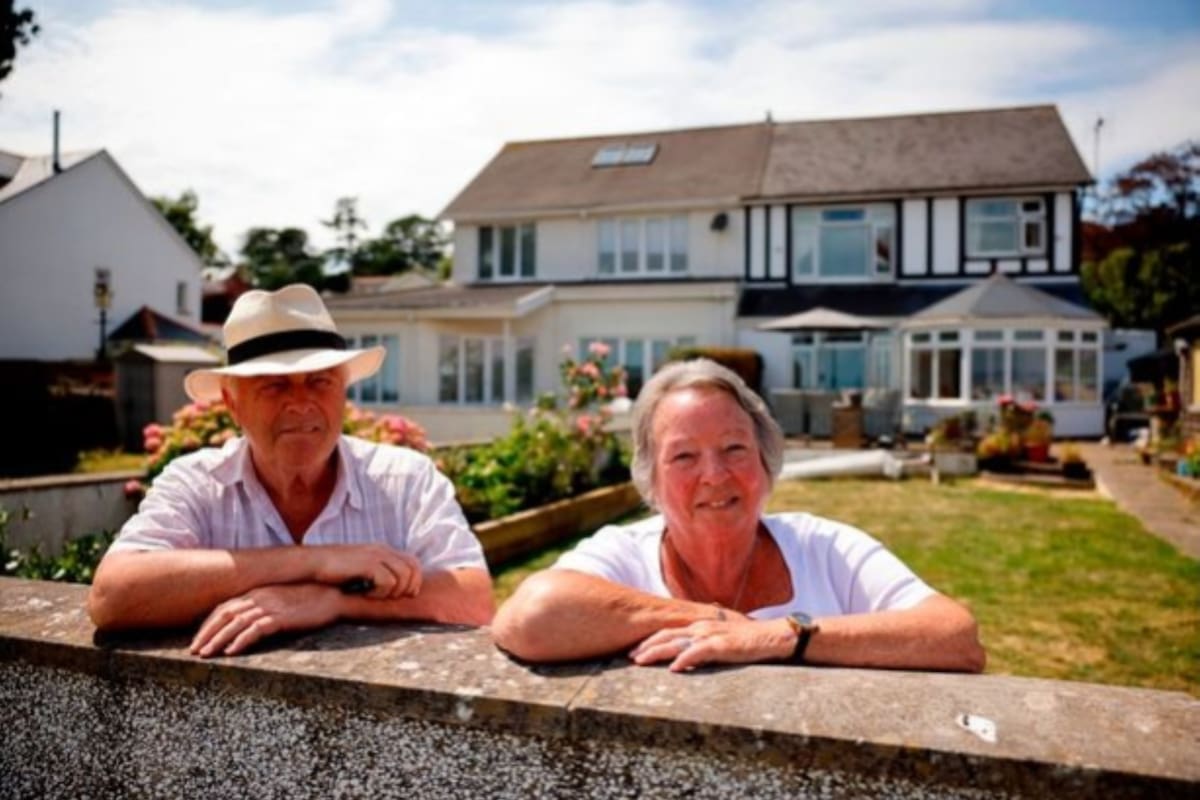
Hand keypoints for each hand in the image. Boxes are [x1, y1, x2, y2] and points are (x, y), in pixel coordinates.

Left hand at [191, 583, 342, 657]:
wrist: (333, 597)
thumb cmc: (310, 600)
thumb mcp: (281, 601)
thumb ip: (264, 607)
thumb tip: (249, 623)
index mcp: (258, 593)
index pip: (225, 607)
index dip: (208, 623)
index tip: (198, 639)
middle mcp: (260, 597)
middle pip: (225, 614)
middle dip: (206, 633)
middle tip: (194, 651)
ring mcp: (270, 606)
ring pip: (235, 622)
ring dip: (217, 639)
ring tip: (206, 654)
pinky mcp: (282, 617)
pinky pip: (255, 629)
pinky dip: (241, 640)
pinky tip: (231, 652)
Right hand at [309, 544, 422, 599]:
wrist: (313, 562)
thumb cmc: (334, 570)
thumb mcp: (361, 568)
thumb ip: (378, 572)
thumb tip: (394, 588)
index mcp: (383, 550)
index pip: (414, 562)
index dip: (415, 580)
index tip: (405, 595)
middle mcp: (382, 550)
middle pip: (413, 569)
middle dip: (406, 589)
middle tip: (389, 598)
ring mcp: (376, 555)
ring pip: (403, 577)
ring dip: (392, 592)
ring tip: (374, 596)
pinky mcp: (367, 564)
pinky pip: (388, 582)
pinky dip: (380, 593)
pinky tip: (365, 595)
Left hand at [629, 617, 794, 672]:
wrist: (771, 636)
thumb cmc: (747, 642)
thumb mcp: (719, 642)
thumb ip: (702, 647)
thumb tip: (685, 660)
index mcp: (699, 626)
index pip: (667, 631)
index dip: (649, 641)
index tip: (634, 651)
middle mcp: (700, 627)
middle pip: (666, 635)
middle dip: (645, 646)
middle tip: (629, 657)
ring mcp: (710, 634)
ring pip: (676, 642)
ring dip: (656, 651)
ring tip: (640, 661)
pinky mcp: (722, 645)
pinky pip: (699, 651)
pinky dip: (684, 658)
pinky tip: (673, 667)